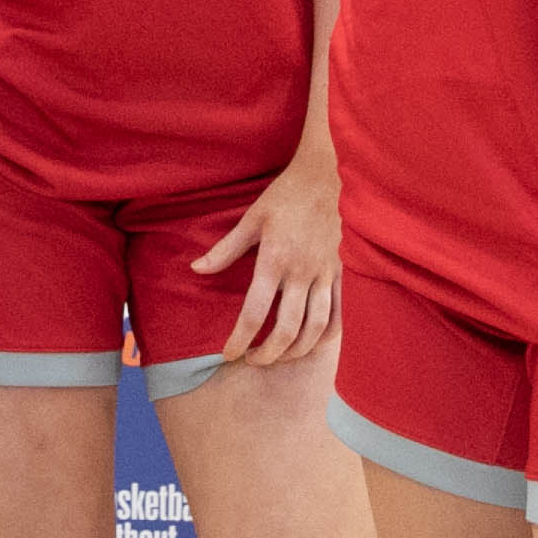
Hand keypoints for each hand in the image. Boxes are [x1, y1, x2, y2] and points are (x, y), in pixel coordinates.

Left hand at [187, 133, 342, 363]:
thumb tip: (196, 269)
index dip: (240, 339)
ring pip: (316, 327)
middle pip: (287, 328)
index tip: (229, 354)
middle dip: (268, 353)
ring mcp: (325, 274)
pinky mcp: (342, 272)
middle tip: (253, 361)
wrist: (326, 176)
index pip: (254, 312)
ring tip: (280, 357)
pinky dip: (328, 335)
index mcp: (274, 259)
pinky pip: (340, 313)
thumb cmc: (285, 196)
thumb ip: (225, 249)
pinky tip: (314, 344)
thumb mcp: (251, 219)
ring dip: (297, 350)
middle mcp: (301, 272)